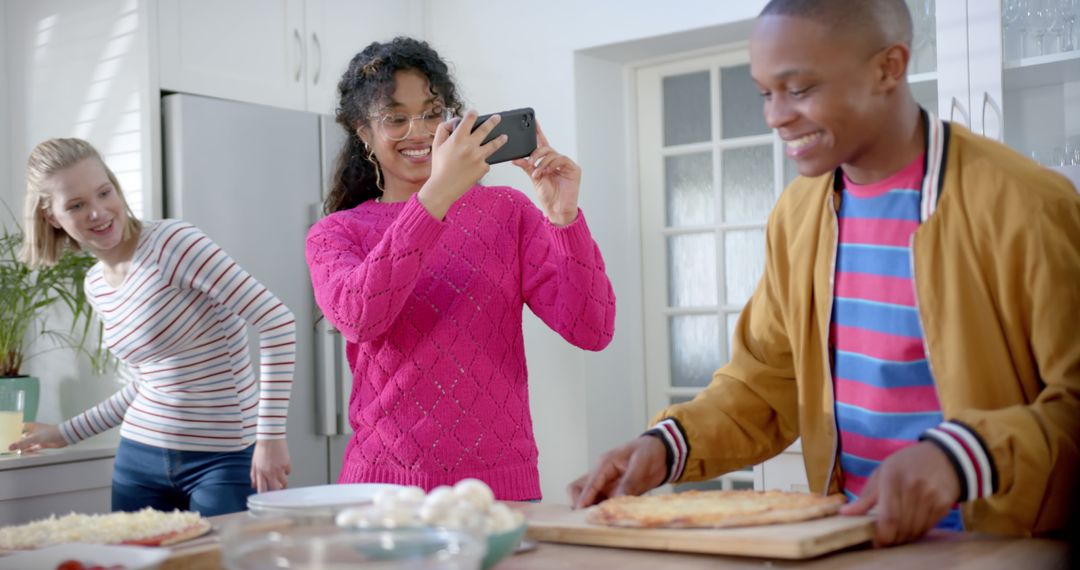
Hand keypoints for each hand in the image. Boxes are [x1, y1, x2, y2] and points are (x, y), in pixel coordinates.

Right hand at [8, 422, 66, 452]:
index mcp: (31, 426)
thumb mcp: (34, 438)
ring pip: (29, 443)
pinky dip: (30, 450)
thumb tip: (10, 447)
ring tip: (17, 452)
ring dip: (24, 447)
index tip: (10, 436)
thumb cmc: (50, 433)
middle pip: (24, 436)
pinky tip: (25, 453)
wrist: (64, 436)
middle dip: (19, 441)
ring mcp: (39, 438)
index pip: (21, 427)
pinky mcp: (43, 444)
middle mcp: (35, 432)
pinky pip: (34, 447)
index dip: (16, 431)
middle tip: (12, 447)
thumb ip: (22, 443)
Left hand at [251, 439, 290, 492]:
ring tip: (283, 482)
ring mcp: (279, 469)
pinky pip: (288, 472)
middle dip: (277, 492)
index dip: (264, 495)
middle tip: (278, 492)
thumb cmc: (261, 449)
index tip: (267, 497)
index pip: (262, 489)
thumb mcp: (254, 463)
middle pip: (275, 489)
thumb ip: (253, 475)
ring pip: (284, 483)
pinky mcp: (286, 464)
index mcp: (260, 473)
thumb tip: (254, 485)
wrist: (270, 437)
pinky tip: (284, 468)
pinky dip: (287, 471)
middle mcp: (270, 473)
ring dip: (283, 484)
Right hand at [419, 110, 507, 219]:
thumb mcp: (437, 145)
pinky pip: (486, 162)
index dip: (473, 113)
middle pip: (486, 129)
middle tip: (498, 118)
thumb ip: (443, 129)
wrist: (444, 187)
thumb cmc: (439, 167)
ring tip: (504, 137)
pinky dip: (483, 162)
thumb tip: (454, 121)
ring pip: (494, 145)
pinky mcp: (483, 168)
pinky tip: (478, 165)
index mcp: (458, 138)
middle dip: (493, 121)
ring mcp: (478, 157)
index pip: (469, 119)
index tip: (475, 113)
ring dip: (500, 139)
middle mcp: (470, 146)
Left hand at [512, 122, 580, 225]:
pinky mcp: (574, 169)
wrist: (556, 210)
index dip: (538, 132)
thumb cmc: (548, 196)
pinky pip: (561, 160)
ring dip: (542, 163)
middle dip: (536, 153)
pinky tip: (547, 172)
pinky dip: (552, 165)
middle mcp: (557, 161)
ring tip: (537, 174)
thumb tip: (515, 158)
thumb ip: (526, 167)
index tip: (533, 121)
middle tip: (530, 162)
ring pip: (553, 154)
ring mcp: (566, 165)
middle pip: (546, 148)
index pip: (542, 144)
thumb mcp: (534, 179)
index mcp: (547, 162)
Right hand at [567, 436, 667, 508]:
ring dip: (590, 509)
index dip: (584, 497)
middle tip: (586, 516)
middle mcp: (601, 475)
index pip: (589, 483)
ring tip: (598, 520)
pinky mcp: (614, 493)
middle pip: (578, 489)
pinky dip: (602, 511)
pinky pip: (602, 503)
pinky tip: (609, 518)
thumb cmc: (648, 451)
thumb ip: (630, 481)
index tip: (581, 510)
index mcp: (604, 463)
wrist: (661, 452)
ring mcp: (606, 484)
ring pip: (588, 498)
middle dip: (578, 502)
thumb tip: (618, 499)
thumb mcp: (640, 463)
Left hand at [839, 441, 960, 546]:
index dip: (882, 535)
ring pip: (915, 530)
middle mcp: (913, 487)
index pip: (889, 517)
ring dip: (904, 537)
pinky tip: (911, 526)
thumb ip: (864, 497)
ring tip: (896, 532)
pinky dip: (917, 532)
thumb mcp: (882, 473)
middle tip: (884, 539)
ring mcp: (931, 496)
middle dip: (891, 538)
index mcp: (892, 478)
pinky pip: (928, 527)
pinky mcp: (944, 504)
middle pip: (902, 527)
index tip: (875, 542)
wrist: (942, 456)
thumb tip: (844, 513)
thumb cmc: (905, 465)